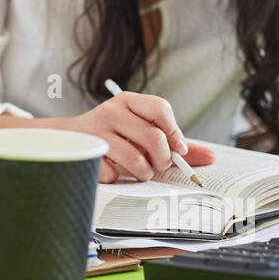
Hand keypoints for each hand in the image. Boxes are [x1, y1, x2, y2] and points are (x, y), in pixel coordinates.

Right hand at [64, 91, 215, 182]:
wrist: (68, 139)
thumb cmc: (114, 136)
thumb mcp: (141, 131)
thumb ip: (175, 143)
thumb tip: (211, 157)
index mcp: (128, 101)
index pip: (161, 109)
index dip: (175, 133)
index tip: (178, 151)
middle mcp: (111, 112)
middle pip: (154, 137)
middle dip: (163, 159)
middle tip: (159, 165)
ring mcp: (97, 132)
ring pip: (137, 160)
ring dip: (144, 173)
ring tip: (140, 171)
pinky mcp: (86, 153)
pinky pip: (114, 174)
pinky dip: (118, 178)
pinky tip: (113, 170)